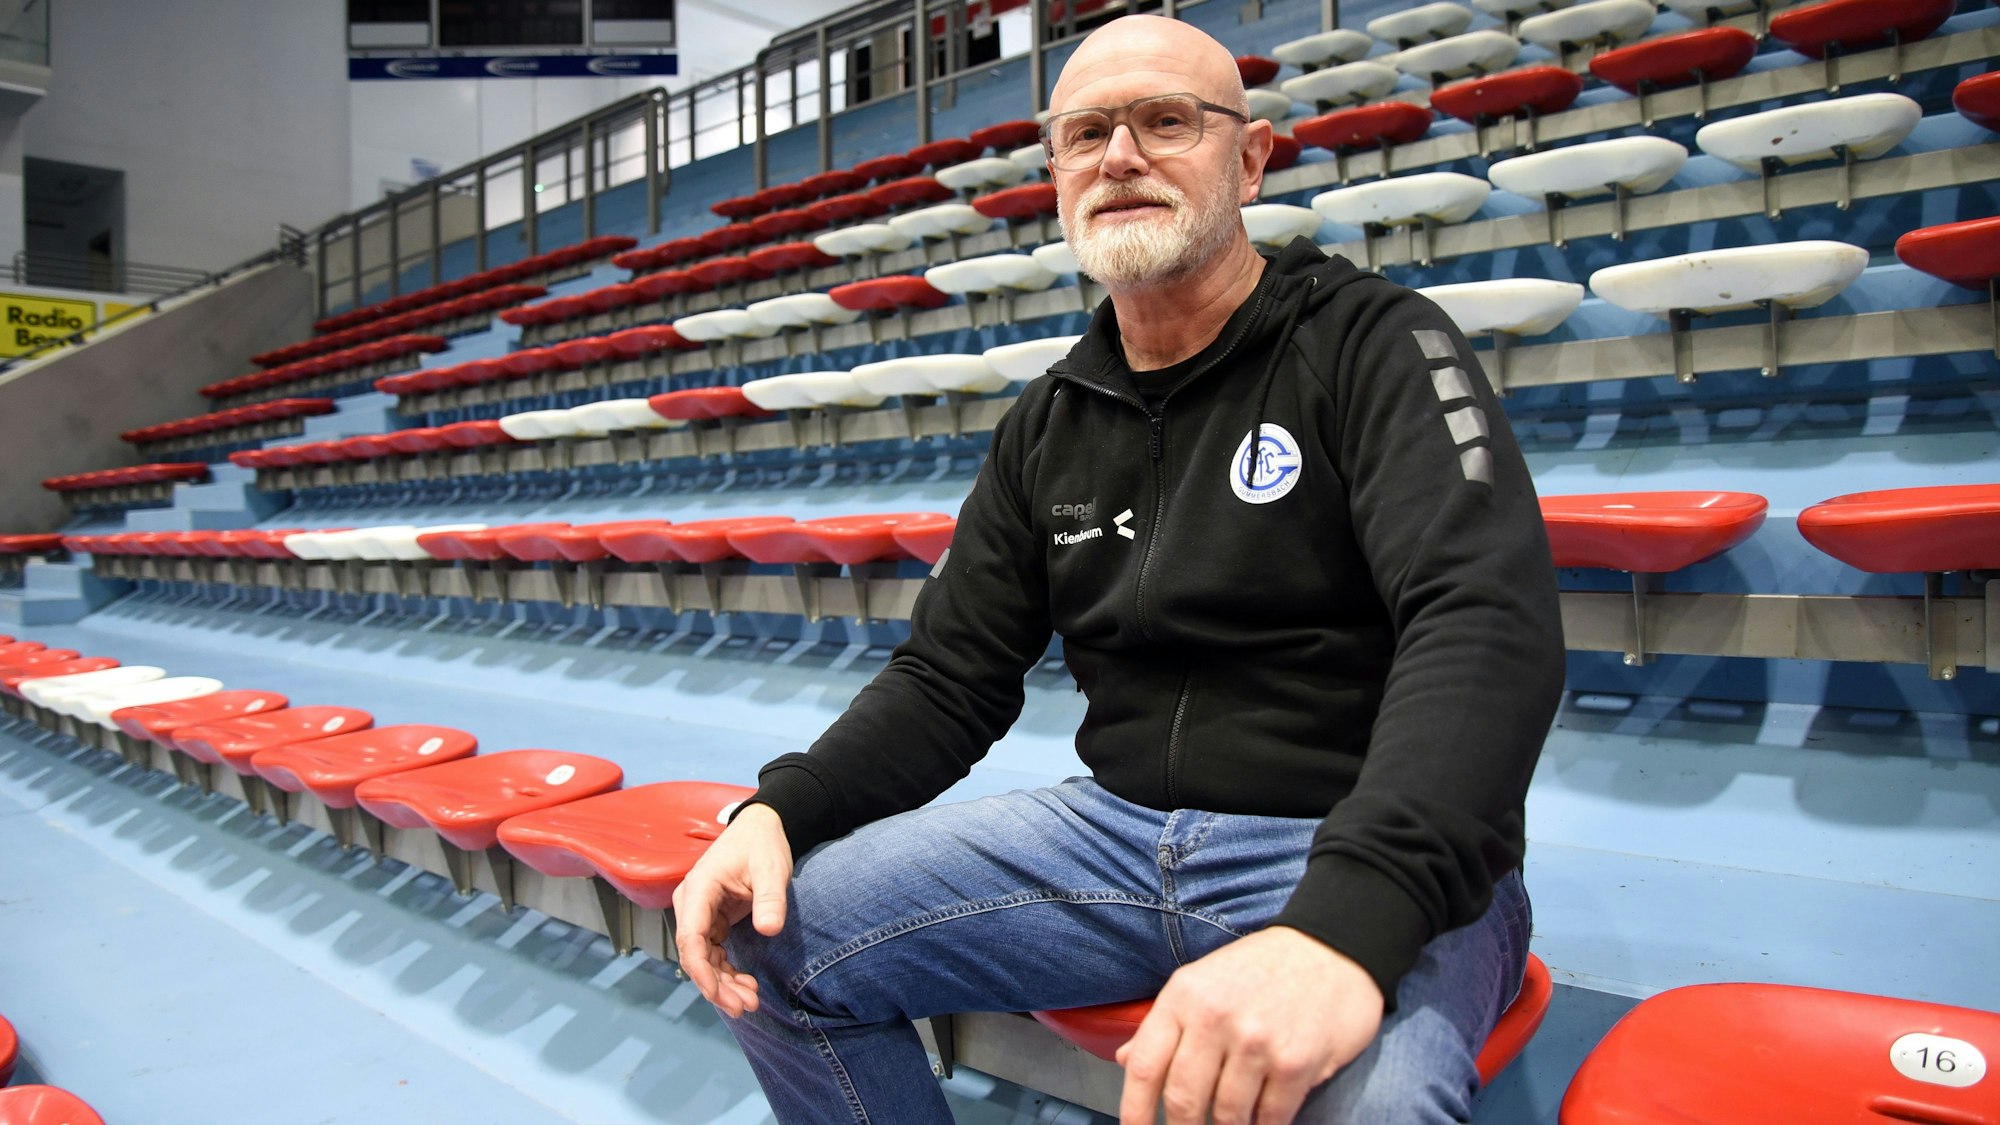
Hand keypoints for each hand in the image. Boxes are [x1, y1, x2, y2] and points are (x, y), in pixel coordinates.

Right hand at [670, 802, 793, 1017]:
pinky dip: (727, 972)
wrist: (761, 828)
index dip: (701, 971)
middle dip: (716, 985)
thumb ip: (770, 897)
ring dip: (722, 984)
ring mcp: (699, 913)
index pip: (690, 938)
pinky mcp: (711, 920)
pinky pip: (713, 953)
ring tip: (750, 1002)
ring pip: (703, 959)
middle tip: (744, 1007)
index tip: (719, 995)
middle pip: (694, 954)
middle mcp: (691, 904)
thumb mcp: (771, 868)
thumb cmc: (762, 843)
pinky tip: (746, 985)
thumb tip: (770, 929)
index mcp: (698, 889)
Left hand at [1116, 927, 1383, 1124]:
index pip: (1144, 1067)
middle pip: (1183, 1100)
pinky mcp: (1295, 1062)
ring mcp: (1256, 1042)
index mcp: (1184, 997)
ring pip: (1228, 1116)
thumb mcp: (1202, 981)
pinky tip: (1265, 1117)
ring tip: (1236, 1120)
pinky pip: (1271, 1118)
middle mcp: (1215, 1018)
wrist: (1333, 947)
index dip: (1134, 1111)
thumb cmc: (1262, 968)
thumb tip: (1125, 1060)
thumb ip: (1163, 1024)